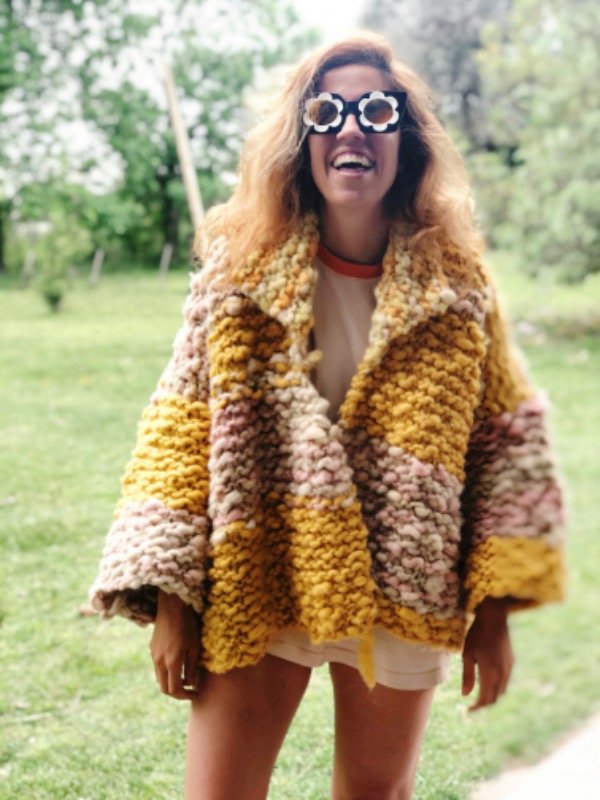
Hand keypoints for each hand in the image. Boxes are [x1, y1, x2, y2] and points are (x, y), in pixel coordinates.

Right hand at [150, 589, 203, 699]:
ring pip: (159, 678)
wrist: (172, 606)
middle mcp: (159, 661)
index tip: (195, 693)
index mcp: (171, 662)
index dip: (185, 696)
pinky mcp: (152, 649)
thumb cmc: (188, 625)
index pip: (175, 690)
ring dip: (170, 683)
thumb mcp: (195, 647)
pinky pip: (157, 667)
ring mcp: (153, 655)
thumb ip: (192, 668)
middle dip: (177, 693)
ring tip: (184, 678)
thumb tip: (190, 684)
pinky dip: (166, 672)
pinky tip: (177, 664)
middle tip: (189, 690)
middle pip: (164, 688)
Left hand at [461, 597, 513, 711]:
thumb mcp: (467, 654)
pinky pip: (505, 681)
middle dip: (483, 704)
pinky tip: (488, 681)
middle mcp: (502, 674)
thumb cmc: (477, 634)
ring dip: (491, 696)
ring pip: (501, 691)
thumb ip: (467, 676)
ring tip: (479, 695)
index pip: (485, 699)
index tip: (466, 711)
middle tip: (471, 706)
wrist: (495, 618)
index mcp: (490, 673)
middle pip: (494, 698)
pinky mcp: (511, 662)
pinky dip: (497, 687)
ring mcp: (509, 668)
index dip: (476, 708)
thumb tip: (465, 695)